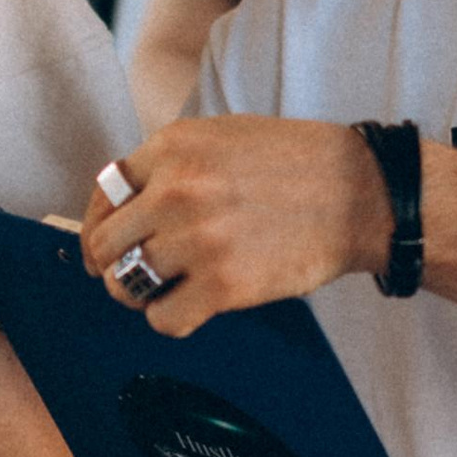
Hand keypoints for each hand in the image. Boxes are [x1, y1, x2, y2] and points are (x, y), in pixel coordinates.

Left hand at [79, 116, 390, 336]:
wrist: (358, 193)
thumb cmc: (292, 163)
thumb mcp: (219, 136)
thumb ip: (167, 164)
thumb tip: (121, 204)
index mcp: (171, 148)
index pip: (103, 194)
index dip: (99, 224)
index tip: (102, 246)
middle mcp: (175, 191)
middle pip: (104, 244)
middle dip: (111, 263)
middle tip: (133, 273)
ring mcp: (198, 239)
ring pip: (126, 285)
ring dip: (140, 294)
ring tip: (166, 289)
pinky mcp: (224, 285)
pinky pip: (164, 319)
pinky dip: (171, 318)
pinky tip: (191, 306)